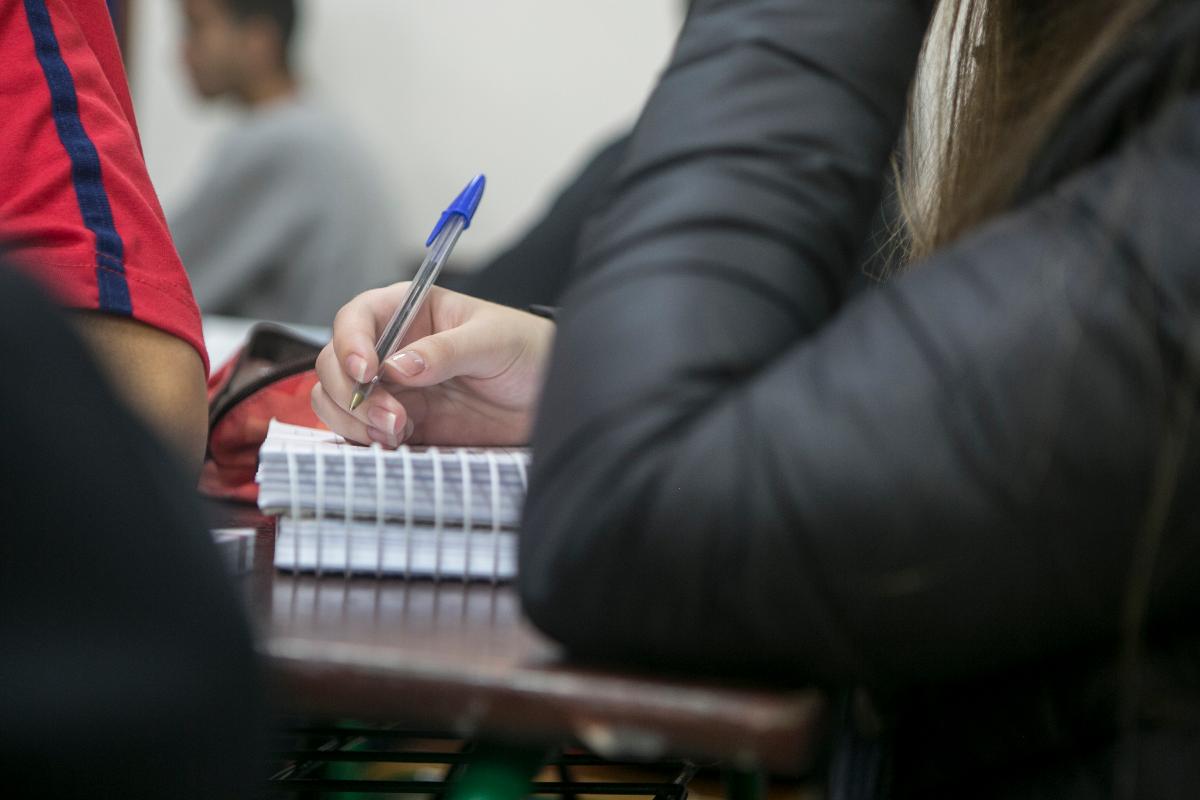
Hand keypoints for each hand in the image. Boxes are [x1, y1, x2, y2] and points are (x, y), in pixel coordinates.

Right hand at [312, 284, 554, 447]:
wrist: (553, 399)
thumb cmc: (530, 352)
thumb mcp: (494, 341)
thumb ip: (446, 352)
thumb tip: (398, 367)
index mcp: (411, 311)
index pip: (358, 317)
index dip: (350, 342)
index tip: (366, 371)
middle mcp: (392, 348)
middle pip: (335, 362)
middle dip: (351, 391)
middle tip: (391, 415)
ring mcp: (393, 389)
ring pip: (337, 400)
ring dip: (354, 420)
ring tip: (397, 432)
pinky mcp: (402, 424)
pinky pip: (361, 432)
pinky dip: (366, 439)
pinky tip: (400, 442)